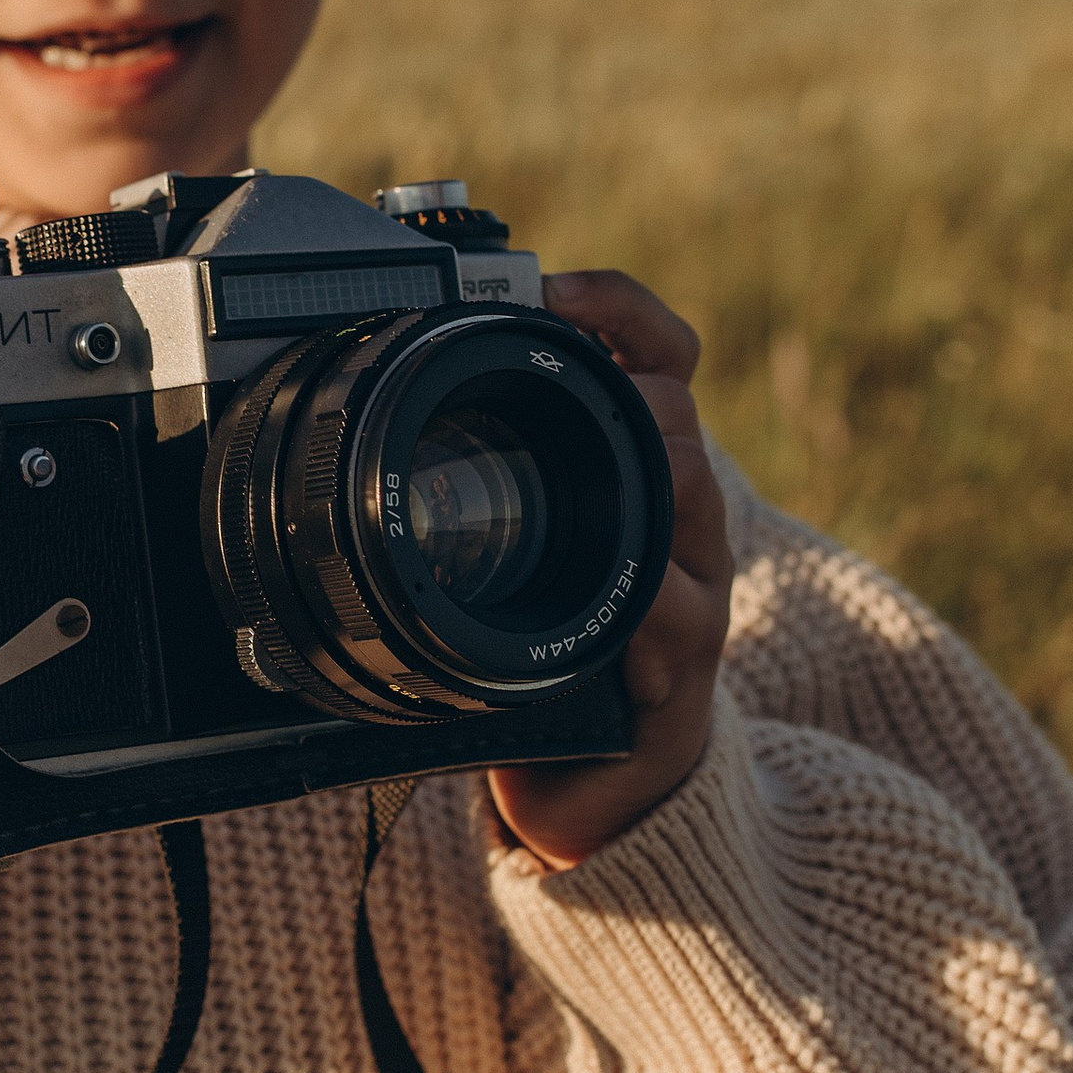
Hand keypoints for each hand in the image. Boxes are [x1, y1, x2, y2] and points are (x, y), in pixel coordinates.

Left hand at [484, 270, 731, 868]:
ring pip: (693, 500)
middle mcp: (673, 519)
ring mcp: (689, 589)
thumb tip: (380, 388)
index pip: (658, 356)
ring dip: (653, 479)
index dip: (621, 310)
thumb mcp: (519, 552)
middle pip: (679, 414)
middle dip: (633, 389)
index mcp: (630, 472)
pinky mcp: (684, 668)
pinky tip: (623, 620)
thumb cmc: (550, 649)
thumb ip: (483, 477)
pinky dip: (647, 612)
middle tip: (582, 381)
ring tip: (609, 474)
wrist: (595, 784)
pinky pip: (678, 624)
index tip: (559, 288)